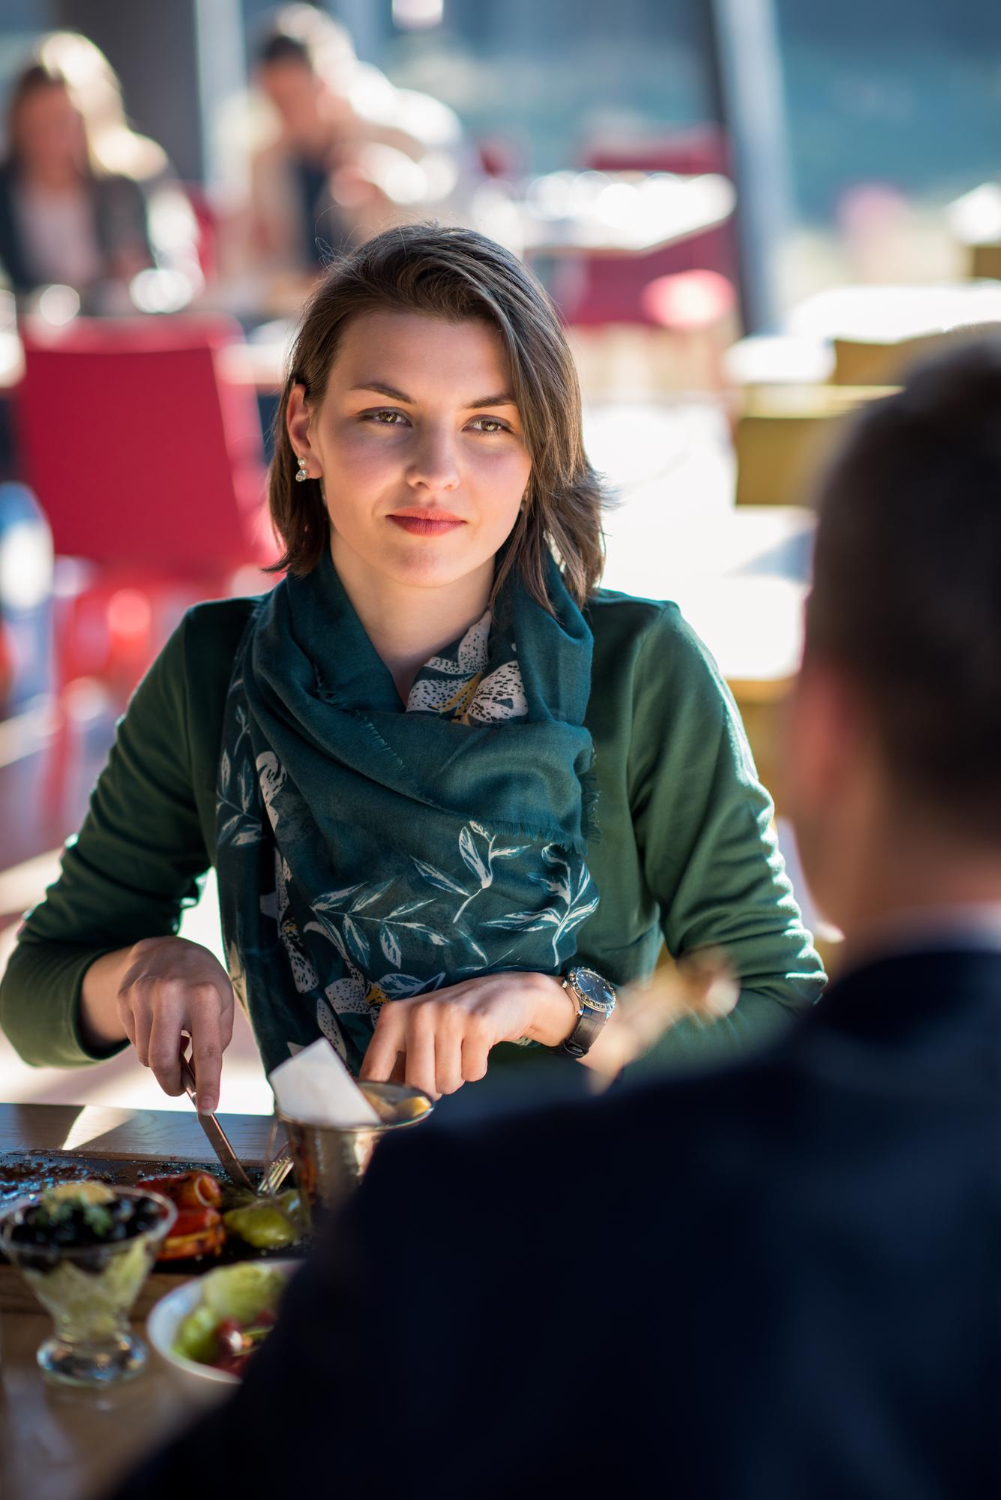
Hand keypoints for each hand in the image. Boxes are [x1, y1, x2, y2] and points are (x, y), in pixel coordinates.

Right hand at [116, 937, 234, 1111]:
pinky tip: (158, 1024)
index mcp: (204, 996)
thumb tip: (198, 1081)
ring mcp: (142, 994)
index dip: (208, 1083)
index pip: (206, 1050)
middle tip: (180, 1089)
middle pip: (163, 1060)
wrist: (167, 949)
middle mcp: (170, 993)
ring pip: (145, 1055)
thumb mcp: (222, 1005)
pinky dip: (147, 1043)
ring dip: (160, 1059)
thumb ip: (214, 1043)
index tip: (209, 1108)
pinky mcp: (123, 997)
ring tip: (174, 1040)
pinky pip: (134, 1041)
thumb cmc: (202, 982)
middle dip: (172, 1084)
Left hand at [359, 972, 576, 1098]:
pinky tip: (478, 1046)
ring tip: (461, 1051)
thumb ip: (396, 1066)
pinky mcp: (478, 1024)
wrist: (503, 993)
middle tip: (443, 1066)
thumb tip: (379, 1110)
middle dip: (433, 1088)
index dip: (382, 1101)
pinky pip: (473, 1074)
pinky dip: (477, 1069)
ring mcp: (449, 1016)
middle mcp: (418, 1013)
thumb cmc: (452, 1021)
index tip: (391, 1115)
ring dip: (457, 1077)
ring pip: (447, 1083)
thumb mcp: (416, 1033)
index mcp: (393, 1016)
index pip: (373, 1071)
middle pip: (417, 1085)